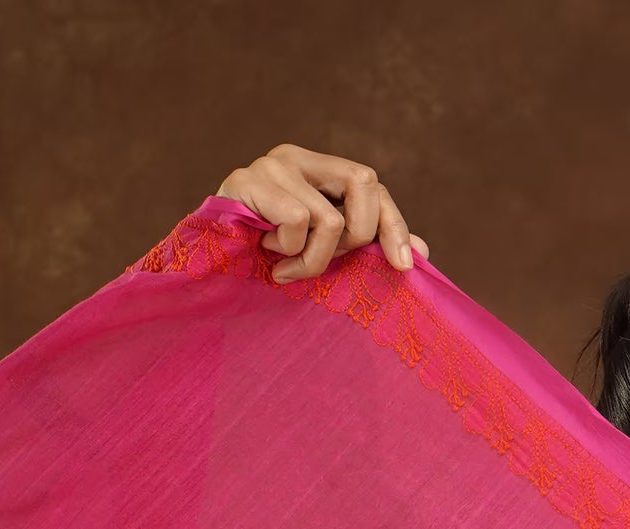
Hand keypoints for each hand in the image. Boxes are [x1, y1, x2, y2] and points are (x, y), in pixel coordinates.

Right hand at [215, 146, 426, 283]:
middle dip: (357, 240)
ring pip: (330, 219)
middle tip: (326, 263)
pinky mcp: (245, 180)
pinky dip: (288, 254)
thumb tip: (423, 257)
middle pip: (363, 181)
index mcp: (318, 171)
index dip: (394, 225)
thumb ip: (367, 250)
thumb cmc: (267, 264)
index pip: (372, 185)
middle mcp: (296, 158)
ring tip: (287, 267)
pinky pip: (297, 223)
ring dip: (315, 261)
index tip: (404, 267)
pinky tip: (266, 257)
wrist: (206, 269)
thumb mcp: (324, 257)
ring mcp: (270, 165)